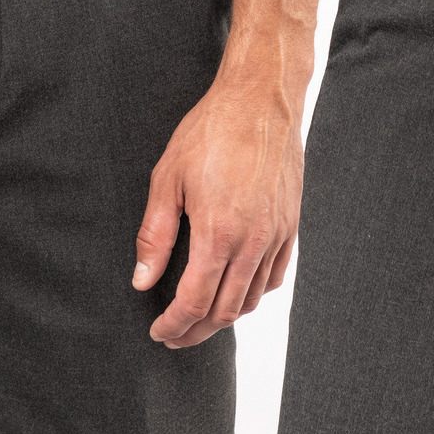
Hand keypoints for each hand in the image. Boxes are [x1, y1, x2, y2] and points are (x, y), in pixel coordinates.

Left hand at [133, 60, 305, 348]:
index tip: (159, 333)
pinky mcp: (290, 224)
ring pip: (251, 298)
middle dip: (195, 331)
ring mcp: (276, 234)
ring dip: (223, 317)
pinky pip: (274, 276)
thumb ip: (154, 236)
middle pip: (225, 311)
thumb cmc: (211, 131)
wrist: (261, 98)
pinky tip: (235, 290)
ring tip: (199, 317)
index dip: (174, 325)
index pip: (195, 302)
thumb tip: (142, 281)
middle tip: (174, 334)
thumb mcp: (167, 178)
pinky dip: (253, 294)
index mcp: (218, 232)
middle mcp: (253, 241)